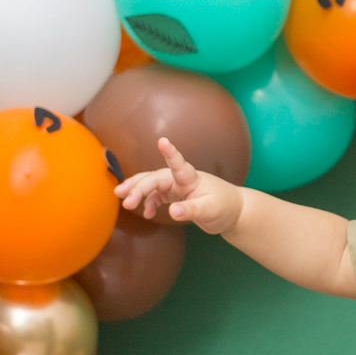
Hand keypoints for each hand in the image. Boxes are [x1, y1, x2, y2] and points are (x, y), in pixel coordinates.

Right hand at [113, 137, 242, 234]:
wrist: (232, 212)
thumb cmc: (224, 208)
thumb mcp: (210, 211)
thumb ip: (191, 211)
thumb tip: (172, 212)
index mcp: (191, 179)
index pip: (179, 164)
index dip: (170, 153)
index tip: (162, 141)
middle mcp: (181, 179)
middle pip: (155, 178)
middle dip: (138, 186)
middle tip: (123, 197)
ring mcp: (177, 186)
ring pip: (152, 184)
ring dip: (137, 191)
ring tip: (124, 201)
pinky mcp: (176, 195)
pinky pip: (157, 195)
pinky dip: (149, 203)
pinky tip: (146, 213)